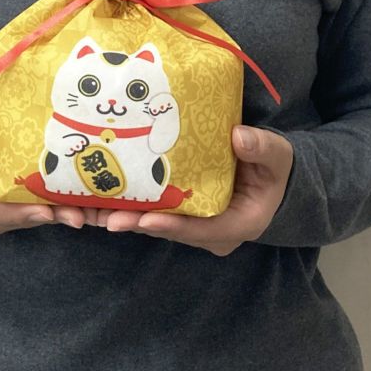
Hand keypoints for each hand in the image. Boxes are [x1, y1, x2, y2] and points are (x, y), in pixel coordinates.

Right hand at [0, 104, 85, 236]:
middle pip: (7, 219)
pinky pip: (29, 211)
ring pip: (22, 218)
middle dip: (42, 216)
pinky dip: (53, 208)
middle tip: (76, 215)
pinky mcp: (5, 209)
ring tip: (84, 212)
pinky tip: (80, 208)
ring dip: (53, 215)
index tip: (43, 209)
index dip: (14, 211)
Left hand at [93, 125, 293, 255]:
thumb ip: (262, 148)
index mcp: (237, 224)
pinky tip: (104, 197)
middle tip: (105, 217)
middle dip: (137, 223)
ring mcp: (196, 225)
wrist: (275, 177)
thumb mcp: (277, 157)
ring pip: (158, 224)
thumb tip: (239, 137)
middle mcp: (211, 233)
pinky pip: (156, 213)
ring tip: (93, 211)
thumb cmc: (276, 169)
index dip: (172, 225)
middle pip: (170, 230)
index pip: (200, 230)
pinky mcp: (184, 213)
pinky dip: (133, 206)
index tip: (145, 219)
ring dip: (127, 217)